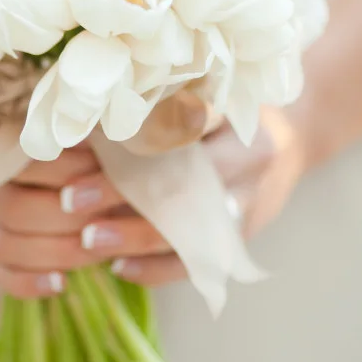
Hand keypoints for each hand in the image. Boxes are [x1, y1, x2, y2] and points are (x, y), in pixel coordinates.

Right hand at [0, 66, 127, 298]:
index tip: (111, 164)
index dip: (74, 168)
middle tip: (119, 208)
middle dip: (78, 216)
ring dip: (63, 253)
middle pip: (24, 213)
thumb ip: (19, 105)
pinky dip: (24, 283)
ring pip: (11, 247)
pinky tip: (59, 285)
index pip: (28, 161)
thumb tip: (86, 122)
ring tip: (104, 246)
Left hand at [74, 105, 313, 287]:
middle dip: (120, 194)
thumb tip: (90, 117)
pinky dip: (156, 269)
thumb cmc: (232, 109)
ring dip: (133, 238)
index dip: (133, 140)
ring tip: (87, 240)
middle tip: (71, 199)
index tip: (87, 144)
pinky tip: (119, 267)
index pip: (181, 129)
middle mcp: (249, 163)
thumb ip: (164, 104)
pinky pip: (198, 264)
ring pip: (187, 231)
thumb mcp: (209, 92)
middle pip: (180, 183)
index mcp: (238, 118)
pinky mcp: (244, 239)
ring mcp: (250, 205)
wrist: (291, 138)